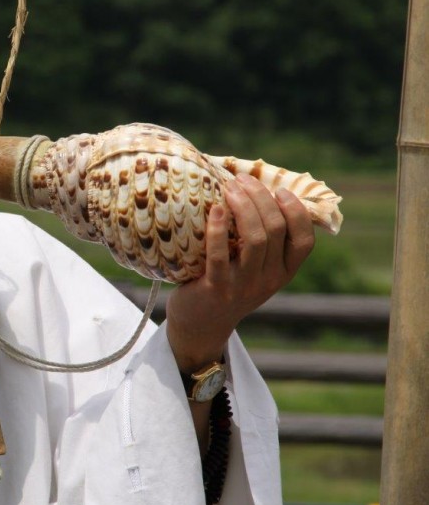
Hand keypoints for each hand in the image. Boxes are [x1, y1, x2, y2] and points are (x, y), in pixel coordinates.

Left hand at [165, 174, 315, 371]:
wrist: (200, 324)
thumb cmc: (227, 282)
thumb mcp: (254, 266)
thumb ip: (263, 239)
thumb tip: (256, 187)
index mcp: (283, 272)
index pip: (305, 241)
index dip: (296, 212)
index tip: (279, 190)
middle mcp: (269, 280)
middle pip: (276, 230)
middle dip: (261, 197)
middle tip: (242, 179)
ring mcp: (243, 286)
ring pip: (255, 239)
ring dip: (243, 206)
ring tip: (229, 187)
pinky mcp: (216, 289)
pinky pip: (219, 255)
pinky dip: (218, 228)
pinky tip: (214, 209)